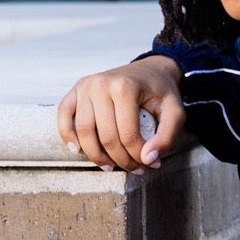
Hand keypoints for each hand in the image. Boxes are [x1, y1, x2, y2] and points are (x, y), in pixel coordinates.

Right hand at [58, 55, 185, 171]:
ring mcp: (85, 86)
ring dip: (95, 155)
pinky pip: (64, 115)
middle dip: (120, 159)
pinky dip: (67, 135)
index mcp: (125, 87)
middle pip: (106, 136)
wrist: (149, 70)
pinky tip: (77, 150)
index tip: (148, 164)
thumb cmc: (161, 92)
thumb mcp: (175, 112)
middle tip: (133, 168)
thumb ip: (167, 136)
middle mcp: (101, 84)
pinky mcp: (75, 90)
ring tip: (110, 166)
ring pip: (83, 131)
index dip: (137, 156)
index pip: (128, 134)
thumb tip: (148, 158)